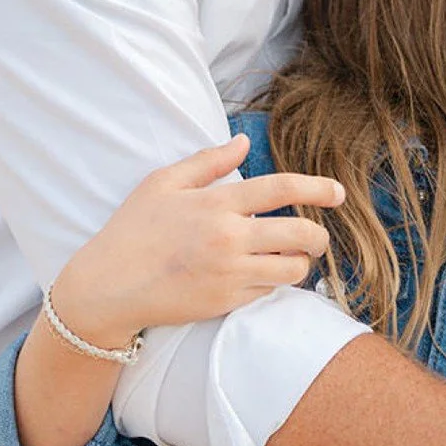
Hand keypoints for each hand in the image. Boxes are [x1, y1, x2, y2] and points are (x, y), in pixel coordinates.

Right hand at [51, 134, 344, 348]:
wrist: (108, 287)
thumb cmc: (132, 230)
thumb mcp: (162, 183)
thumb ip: (207, 161)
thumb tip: (244, 142)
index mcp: (216, 203)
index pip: (282, 189)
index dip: (317, 188)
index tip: (338, 192)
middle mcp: (229, 238)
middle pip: (301, 233)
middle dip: (319, 235)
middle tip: (316, 236)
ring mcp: (230, 274)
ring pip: (293, 269)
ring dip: (301, 262)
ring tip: (290, 257)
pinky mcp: (226, 302)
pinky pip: (269, 292)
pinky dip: (272, 282)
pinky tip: (259, 274)